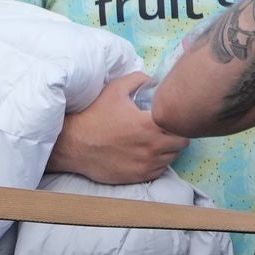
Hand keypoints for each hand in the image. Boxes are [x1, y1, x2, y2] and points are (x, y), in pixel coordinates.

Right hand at [45, 71, 186, 186]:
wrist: (72, 145)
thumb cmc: (93, 117)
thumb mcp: (113, 91)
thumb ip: (137, 79)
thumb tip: (153, 79)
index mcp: (150, 124)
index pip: (182, 126)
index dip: (179, 122)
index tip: (169, 121)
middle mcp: (152, 146)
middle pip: (181, 144)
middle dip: (175, 137)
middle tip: (163, 132)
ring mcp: (145, 163)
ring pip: (171, 158)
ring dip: (166, 151)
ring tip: (153, 144)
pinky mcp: (138, 176)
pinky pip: (159, 171)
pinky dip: (156, 164)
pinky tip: (143, 156)